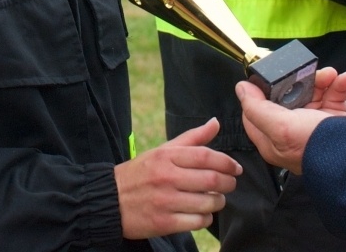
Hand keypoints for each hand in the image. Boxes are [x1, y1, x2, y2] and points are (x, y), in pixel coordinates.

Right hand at [114, 117, 241, 238]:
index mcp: (166, 156)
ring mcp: (165, 201)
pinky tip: (201, 213)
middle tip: (230, 184)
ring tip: (215, 199)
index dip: (227, 162)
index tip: (236, 168)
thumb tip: (215, 123)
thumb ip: (191, 138)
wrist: (110, 199)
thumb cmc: (140, 173)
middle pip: (211, 180)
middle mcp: (166, 177)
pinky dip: (206, 218)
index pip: (206, 156)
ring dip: (218, 202)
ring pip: (208, 203)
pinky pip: (197, 221)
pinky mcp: (163, 223)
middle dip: (228, 183)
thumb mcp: (162, 151)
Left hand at [235, 67, 345, 174]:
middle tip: (308, 70)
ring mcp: (313, 126)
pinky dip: (339, 86)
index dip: (260, 93)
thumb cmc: (312, 145)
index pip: (257, 112)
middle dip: (299, 80)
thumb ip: (256, 107)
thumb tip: (240, 88)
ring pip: (312, 94)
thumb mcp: (279, 126)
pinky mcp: (333, 121)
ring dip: (323, 80)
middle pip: (287, 97)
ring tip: (331, 74)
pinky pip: (333, 97)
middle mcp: (291, 132)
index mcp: (272, 138)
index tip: (268, 76)